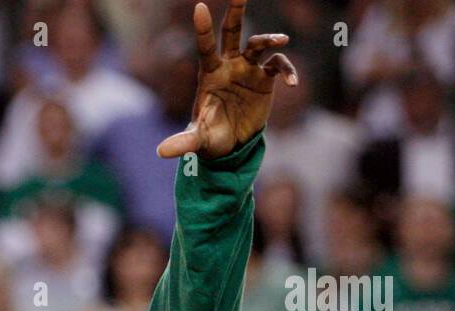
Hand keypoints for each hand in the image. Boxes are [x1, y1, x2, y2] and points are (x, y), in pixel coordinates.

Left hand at [157, 0, 297, 160]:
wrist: (230, 146)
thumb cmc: (209, 138)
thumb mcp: (196, 140)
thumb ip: (183, 143)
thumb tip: (161, 152)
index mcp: (209, 74)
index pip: (205, 47)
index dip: (203, 29)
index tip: (199, 6)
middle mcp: (229, 66)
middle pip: (233, 32)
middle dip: (237, 11)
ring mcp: (248, 70)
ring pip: (259, 45)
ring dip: (270, 40)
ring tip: (281, 41)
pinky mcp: (265, 80)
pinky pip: (279, 67)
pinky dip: (288, 71)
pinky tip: (293, 83)